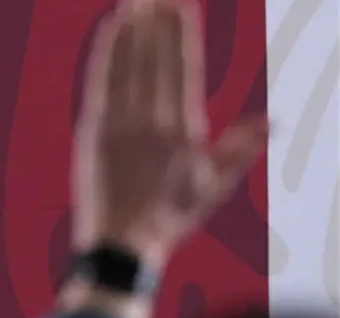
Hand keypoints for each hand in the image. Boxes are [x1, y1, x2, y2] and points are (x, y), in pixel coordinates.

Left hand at [73, 0, 267, 267]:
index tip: (181, 5)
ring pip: (127, 65)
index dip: (181, 34)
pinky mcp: (95, 133)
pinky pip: (102, 82)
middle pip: (155, 59)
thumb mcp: (214, 187)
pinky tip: (111, 28)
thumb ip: (240, 149)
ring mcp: (120, 128)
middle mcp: (153, 125)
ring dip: (131, 27)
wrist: (120, 246)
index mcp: (184, 133)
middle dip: (157, 20)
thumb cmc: (169, 218)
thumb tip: (269, 120)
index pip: (183, 71)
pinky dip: (107, 52)